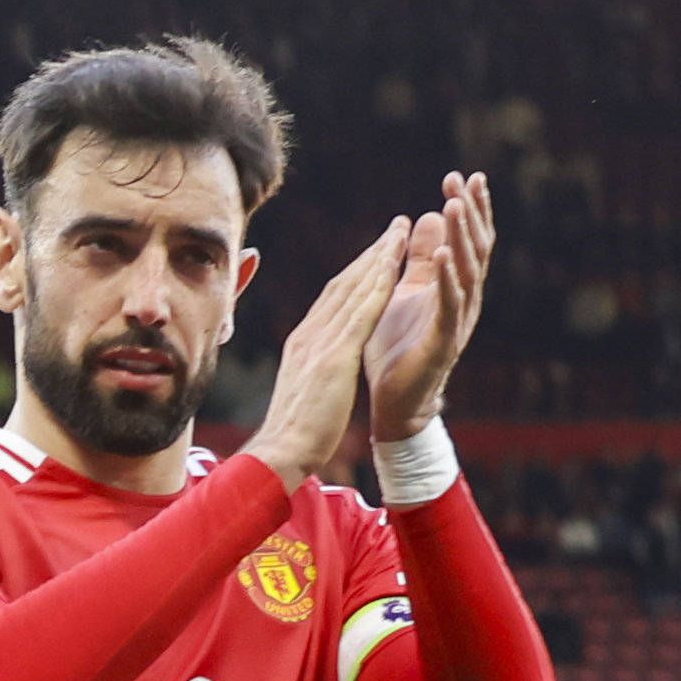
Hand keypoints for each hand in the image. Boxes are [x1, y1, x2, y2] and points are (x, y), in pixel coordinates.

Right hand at [239, 221, 410, 493]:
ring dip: (378, 258)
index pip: (333, 299)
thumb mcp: (303, 391)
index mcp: (303, 343)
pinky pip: (361, 312)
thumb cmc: (291, 434)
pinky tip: (395, 266)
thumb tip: (318, 368)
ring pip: (354, 290)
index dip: (356, 272)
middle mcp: (309, 334)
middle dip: (370, 254)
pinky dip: (378, 284)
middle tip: (394, 228)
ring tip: (400, 233)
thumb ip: (312, 370)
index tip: (376, 253)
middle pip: (343, 284)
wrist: (280, 451)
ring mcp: (320, 343)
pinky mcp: (334, 356)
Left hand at [363, 170, 493, 445]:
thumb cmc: (400, 347)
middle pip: (474, 249)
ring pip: (467, 272)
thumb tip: (429, 214)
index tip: (461, 177)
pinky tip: (446, 254)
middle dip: (470, 214)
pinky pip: (449, 305)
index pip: (467, 240)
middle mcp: (463, 300)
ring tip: (454, 206)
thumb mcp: (407, 291)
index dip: (468, 210)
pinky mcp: (443, 342)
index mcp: (454, 287)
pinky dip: (448, 278)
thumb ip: (420, 258)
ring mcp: (456, 321)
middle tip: (463, 181)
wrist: (394, 402)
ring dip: (462, 237)